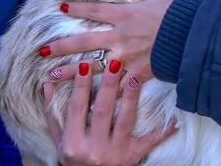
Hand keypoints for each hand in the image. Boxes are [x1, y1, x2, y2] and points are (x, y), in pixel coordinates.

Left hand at [42, 0, 184, 82]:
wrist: (195, 36)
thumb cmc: (183, 12)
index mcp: (127, 15)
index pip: (96, 10)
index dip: (78, 7)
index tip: (61, 6)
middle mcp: (121, 36)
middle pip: (84, 41)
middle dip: (61, 45)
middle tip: (41, 50)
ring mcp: (127, 57)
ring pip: (92, 66)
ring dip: (70, 71)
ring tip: (51, 76)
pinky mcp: (138, 74)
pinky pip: (116, 85)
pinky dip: (102, 92)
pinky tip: (87, 97)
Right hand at [42, 59, 177, 165]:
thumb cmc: (73, 160)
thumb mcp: (59, 141)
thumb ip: (53, 115)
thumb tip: (46, 85)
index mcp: (73, 143)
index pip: (76, 109)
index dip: (79, 86)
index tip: (84, 64)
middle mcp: (93, 148)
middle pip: (101, 111)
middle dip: (107, 86)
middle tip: (113, 62)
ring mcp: (115, 153)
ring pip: (125, 121)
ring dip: (130, 98)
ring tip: (135, 77)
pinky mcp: (133, 157)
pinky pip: (150, 142)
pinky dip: (163, 132)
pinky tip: (174, 119)